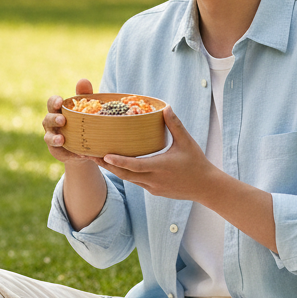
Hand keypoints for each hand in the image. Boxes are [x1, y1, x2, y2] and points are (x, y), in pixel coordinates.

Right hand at [43, 78, 98, 164]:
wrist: (84, 145)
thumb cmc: (82, 121)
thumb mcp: (85, 108)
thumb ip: (83, 95)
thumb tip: (83, 80)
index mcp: (57, 110)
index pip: (52, 103)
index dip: (54, 101)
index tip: (59, 101)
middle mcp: (51, 124)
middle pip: (47, 119)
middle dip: (53, 119)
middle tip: (62, 120)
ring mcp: (52, 138)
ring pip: (48, 137)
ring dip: (54, 138)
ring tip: (62, 140)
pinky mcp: (57, 151)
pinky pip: (60, 152)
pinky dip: (68, 153)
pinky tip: (78, 154)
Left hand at [100, 105, 218, 199]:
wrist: (206, 187)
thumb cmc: (196, 162)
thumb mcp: (186, 142)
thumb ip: (174, 125)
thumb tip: (165, 107)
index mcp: (159, 167)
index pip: (134, 165)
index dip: (118, 161)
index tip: (104, 154)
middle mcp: (153, 180)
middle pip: (124, 174)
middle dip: (107, 165)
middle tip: (90, 154)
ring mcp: (152, 188)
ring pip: (128, 179)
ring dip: (113, 169)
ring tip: (98, 158)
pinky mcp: (154, 191)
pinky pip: (135, 182)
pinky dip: (124, 174)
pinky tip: (116, 165)